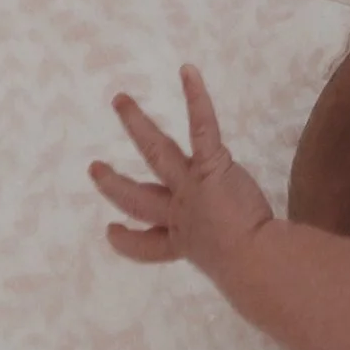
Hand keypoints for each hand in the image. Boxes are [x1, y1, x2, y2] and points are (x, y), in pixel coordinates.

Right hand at [90, 70, 273, 272]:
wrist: (253, 259)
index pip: (148, 245)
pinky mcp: (209, 164)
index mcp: (183, 242)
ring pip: (156, 149)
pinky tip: (187, 72)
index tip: (111, 232)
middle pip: (138, 198)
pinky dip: (195, 97)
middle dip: (114, 184)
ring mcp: (189, 186)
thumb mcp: (235, 269)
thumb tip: (255, 278)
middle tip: (94, 169)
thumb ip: (235, 260)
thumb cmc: (252, 269)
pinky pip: (201, 125)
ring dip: (136, 123)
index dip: (127, 240)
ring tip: (120, 100)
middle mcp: (179, 213)